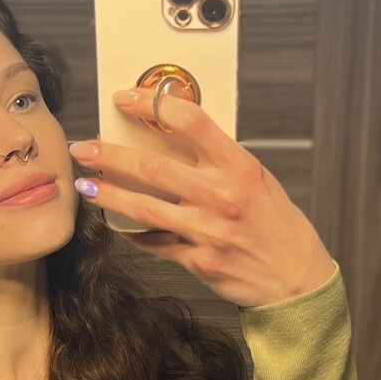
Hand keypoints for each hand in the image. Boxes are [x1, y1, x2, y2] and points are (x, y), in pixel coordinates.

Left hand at [68, 87, 336, 308]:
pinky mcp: (197, 261)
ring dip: (108, 194)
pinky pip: (155, 242)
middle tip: (84, 148)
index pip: (189, 122)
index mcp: (238, 166)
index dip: (151, 105)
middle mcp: (221, 196)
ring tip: (85, 185)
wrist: (296, 279)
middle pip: (152, 167)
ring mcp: (207, 231)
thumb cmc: (277, 225)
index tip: (125, 100)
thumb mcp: (257, 179)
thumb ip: (218, 159)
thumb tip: (173, 135)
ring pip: (144, 207)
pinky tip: (117, 223)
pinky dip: (133, 232)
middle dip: (110, 155)